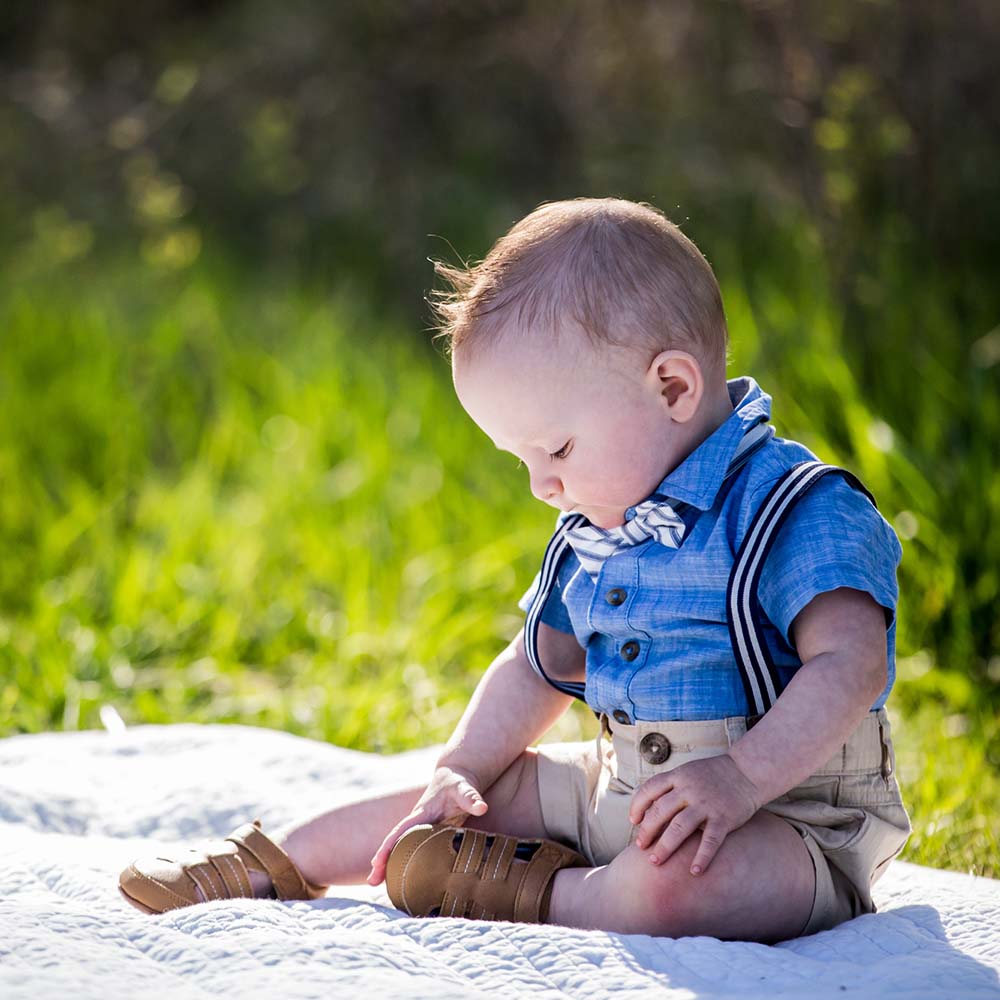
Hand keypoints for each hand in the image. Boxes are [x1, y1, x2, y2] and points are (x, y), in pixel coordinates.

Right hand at [366, 764, 488, 884]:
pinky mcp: (429, 834)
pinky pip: (414, 850)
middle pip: (396, 842)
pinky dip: (405, 862)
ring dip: (390, 864)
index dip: (389, 846)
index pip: (401, 831)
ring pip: (402, 848)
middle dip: (382, 860)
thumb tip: (482, 807)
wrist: (457, 776)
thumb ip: (471, 797)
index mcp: (421, 813)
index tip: (377, 861)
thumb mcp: (464, 788)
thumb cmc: (458, 782)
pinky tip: (403, 878)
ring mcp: (422, 829)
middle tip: (372, 881)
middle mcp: (418, 822)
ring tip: (378, 884)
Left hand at [627, 754, 761, 874]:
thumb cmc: (713, 774)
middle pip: (660, 811)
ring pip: (679, 828)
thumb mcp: (688, 772)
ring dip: (665, 846)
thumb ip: (671, 786)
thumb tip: (649, 807)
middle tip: (640, 846)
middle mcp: (689, 790)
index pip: (649, 790)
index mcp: (678, 776)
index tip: (634, 821)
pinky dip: (702, 857)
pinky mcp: (724, 818)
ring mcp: (706, 804)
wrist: (747, 771)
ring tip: (655, 861)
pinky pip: (710, 841)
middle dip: (647, 830)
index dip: (638, 806)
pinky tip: (694, 871)